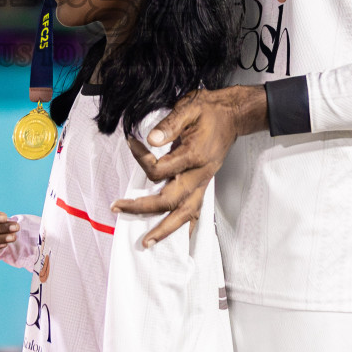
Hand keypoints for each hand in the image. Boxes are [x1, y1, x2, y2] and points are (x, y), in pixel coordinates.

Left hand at [110, 86, 266, 246]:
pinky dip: (187, 228)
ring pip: (185, 214)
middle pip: (169, 201)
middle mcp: (199, 175)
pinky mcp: (204, 184)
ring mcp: (203, 182)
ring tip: (147, 242)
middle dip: (142, 208)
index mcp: (194, 156)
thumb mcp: (189, 109)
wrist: (232, 115)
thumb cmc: (210, 111)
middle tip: (118, 208)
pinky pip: (196, 212)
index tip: (131, 143)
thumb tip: (151, 140)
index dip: (140, 158)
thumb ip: (169, 125)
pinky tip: (178, 238)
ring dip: (165, 230)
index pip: (159, 170)